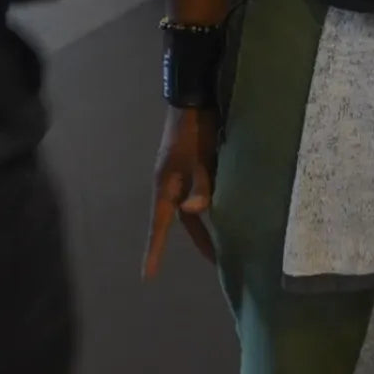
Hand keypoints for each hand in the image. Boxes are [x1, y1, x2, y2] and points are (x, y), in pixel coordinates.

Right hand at [143, 106, 218, 279]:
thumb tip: (193, 212)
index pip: (159, 226)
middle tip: (216, 260)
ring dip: (204, 223)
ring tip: (225, 239)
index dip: (153, 250)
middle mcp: (170, 184)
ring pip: (191, 206)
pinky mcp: (191, 165)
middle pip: (181, 220)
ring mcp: (179, 174)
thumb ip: (200, 187)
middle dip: (199, 239)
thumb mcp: (200, 160)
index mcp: (165, 187)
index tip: (147, 276)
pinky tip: (223, 207)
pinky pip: (198, 192)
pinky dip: (208, 204)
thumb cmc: (194, 131)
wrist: (192, 98)